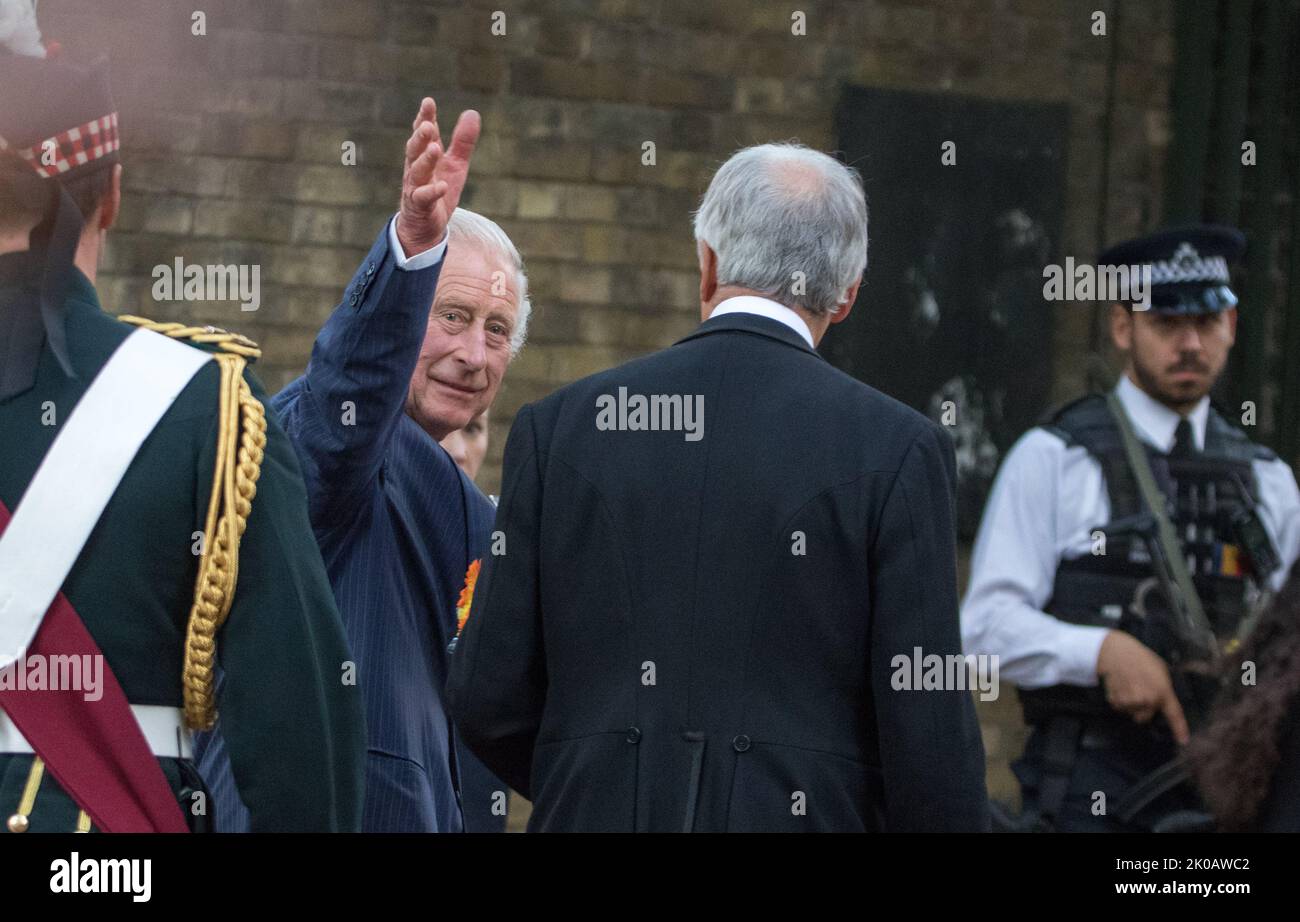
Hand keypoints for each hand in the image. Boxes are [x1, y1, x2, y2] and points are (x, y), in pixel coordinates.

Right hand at [395, 97, 480, 255]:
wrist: (424, 226)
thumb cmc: (437, 190)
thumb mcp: (455, 164)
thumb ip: (462, 141)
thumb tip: (472, 112)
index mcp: (424, 156)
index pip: (424, 134)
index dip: (424, 118)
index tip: (428, 102)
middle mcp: (416, 169)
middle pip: (415, 150)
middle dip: (420, 137)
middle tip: (427, 124)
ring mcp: (415, 188)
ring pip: (417, 172)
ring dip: (425, 160)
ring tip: (435, 148)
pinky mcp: (418, 207)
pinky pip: (423, 198)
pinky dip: (432, 191)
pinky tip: (442, 185)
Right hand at [1096, 630, 1189, 743]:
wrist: (1116, 652)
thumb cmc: (1140, 658)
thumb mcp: (1160, 670)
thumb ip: (1163, 688)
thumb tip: (1163, 701)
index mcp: (1162, 691)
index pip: (1174, 715)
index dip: (1179, 729)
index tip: (1183, 741)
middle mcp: (1148, 700)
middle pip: (1145, 717)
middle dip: (1142, 709)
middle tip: (1138, 692)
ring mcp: (1131, 702)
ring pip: (1131, 713)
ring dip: (1130, 704)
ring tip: (1128, 686)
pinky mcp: (1116, 701)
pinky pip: (1119, 708)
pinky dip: (1119, 700)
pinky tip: (1120, 686)